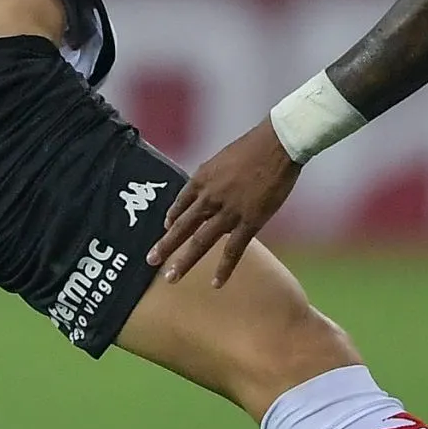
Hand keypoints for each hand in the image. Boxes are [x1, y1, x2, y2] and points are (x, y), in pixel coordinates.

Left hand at [148, 122, 303, 286]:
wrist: (277, 145)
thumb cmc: (254, 147)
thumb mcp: (223, 159)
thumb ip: (212, 176)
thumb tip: (204, 187)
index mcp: (202, 179)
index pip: (180, 203)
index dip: (171, 217)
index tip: (165, 228)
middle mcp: (210, 197)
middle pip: (182, 226)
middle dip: (165, 245)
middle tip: (150, 261)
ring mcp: (228, 211)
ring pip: (200, 241)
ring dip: (184, 261)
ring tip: (171, 278)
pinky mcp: (250, 221)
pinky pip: (233, 250)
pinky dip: (224, 268)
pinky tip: (216, 283)